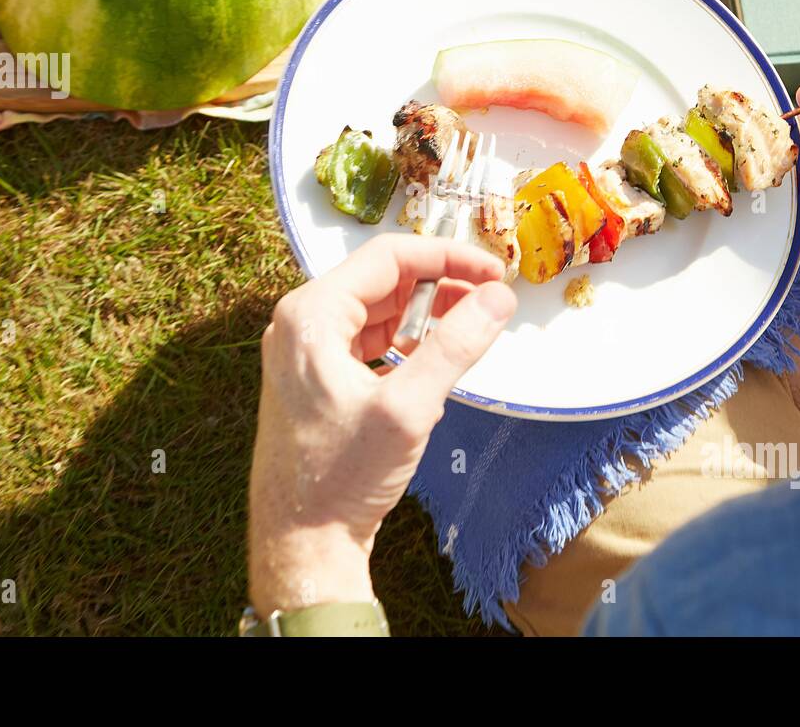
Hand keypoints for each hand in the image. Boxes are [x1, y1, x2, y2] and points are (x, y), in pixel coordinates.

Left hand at [247, 234, 516, 614]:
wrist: (301, 543)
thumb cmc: (340, 478)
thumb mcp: (408, 408)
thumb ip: (455, 345)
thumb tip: (497, 299)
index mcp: (311, 316)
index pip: (388, 257)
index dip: (447, 257)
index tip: (492, 271)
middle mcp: (301, 325)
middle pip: (382, 281)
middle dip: (440, 286)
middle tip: (490, 300)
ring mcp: (305, 353)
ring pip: (377, 311)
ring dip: (425, 315)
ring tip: (471, 328)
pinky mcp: (315, 380)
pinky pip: (367, 342)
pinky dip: (405, 343)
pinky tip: (434, 362)